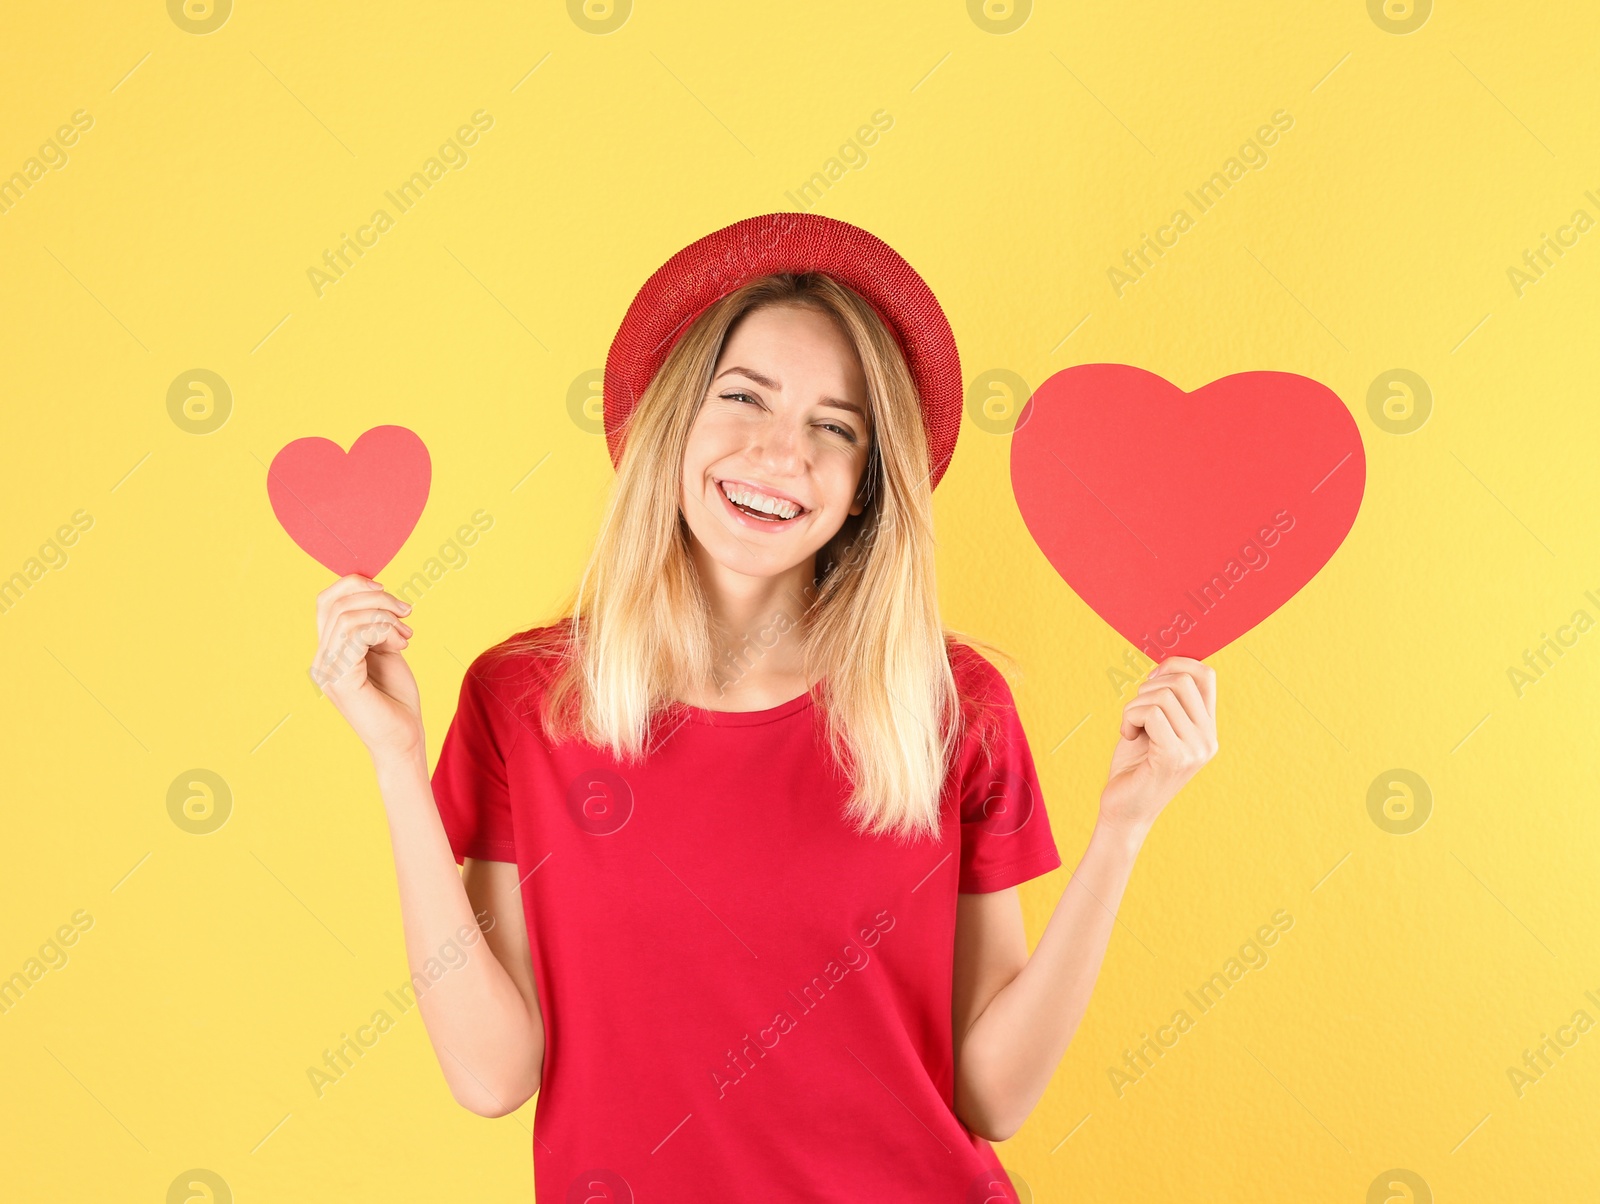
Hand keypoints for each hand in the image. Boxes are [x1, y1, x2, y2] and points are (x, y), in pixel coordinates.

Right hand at [311, 575, 422, 762]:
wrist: (403, 740)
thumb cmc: (396, 698)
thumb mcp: (385, 651)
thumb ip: (374, 626)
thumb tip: (376, 593)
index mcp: (330, 650)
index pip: (326, 602)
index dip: (354, 585)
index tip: (387, 592)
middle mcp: (322, 659)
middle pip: (335, 603)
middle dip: (376, 598)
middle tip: (406, 612)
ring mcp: (328, 670)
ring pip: (347, 616)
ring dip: (384, 616)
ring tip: (406, 634)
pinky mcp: (341, 680)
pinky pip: (357, 635)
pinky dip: (383, 630)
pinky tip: (401, 645)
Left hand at [1098, 657, 1217, 837]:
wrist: (1124, 811)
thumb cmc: (1134, 767)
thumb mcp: (1154, 727)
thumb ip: (1165, 699)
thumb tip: (1166, 665)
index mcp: (1207, 730)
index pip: (1207, 676)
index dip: (1177, 663)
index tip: (1151, 679)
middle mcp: (1208, 740)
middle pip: (1182, 681)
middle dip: (1148, 688)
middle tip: (1135, 713)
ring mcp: (1194, 750)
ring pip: (1162, 696)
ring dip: (1134, 707)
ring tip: (1131, 729)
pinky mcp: (1174, 758)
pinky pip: (1151, 714)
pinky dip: (1129, 718)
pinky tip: (1127, 736)